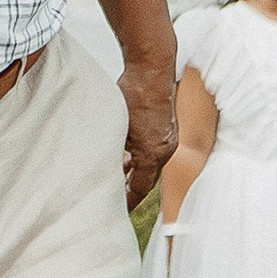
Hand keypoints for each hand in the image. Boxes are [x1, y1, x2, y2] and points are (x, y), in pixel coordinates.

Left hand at [119, 59, 175, 211]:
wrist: (152, 67)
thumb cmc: (132, 93)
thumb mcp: (116, 126)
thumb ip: (114, 150)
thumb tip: (107, 166)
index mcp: (153, 154)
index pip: (140, 188)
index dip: (128, 200)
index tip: (116, 210)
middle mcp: (166, 149)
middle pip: (148, 179)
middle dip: (131, 189)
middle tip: (114, 198)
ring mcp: (170, 138)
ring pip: (151, 165)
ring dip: (136, 172)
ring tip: (119, 174)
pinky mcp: (168, 128)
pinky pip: (155, 152)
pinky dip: (142, 157)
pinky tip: (129, 153)